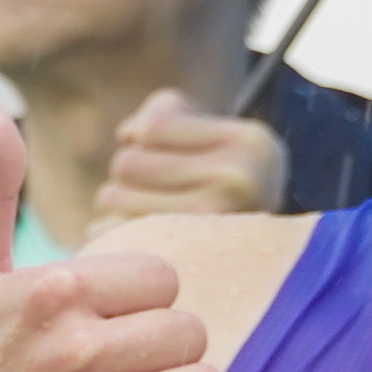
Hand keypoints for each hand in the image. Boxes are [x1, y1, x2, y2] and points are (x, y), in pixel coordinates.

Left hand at [87, 85, 289, 227]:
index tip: (165, 150)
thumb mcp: (209, 126)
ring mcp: (212, 228)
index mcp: (248, 142)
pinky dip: (110, 230)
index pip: (153, 127)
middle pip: (126, 163)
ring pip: (112, 198)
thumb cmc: (221, 169)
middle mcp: (237, 185)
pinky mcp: (183, 260)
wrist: (262, 243)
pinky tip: (140, 233)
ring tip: (151, 207)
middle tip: (155, 184)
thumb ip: (162, 111)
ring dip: (119, 199)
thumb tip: (127, 135)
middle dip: (131, 169)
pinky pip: (109, 234)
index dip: (144, 135)